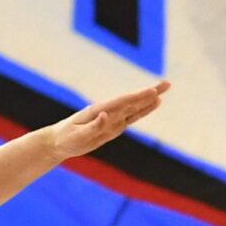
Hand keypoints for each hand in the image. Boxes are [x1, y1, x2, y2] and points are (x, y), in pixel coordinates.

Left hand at [48, 82, 165, 161]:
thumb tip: (107, 115)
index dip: (139, 97)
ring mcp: (111, 118)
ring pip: (134, 108)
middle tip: (167, 84)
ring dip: (148, 101)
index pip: (123, 103)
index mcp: (99, 111)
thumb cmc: (66, 139)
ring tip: (163, 93)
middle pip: (132, 101)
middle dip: (149, 94)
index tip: (154, 92)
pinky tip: (152, 104)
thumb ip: (92, 126)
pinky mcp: (112, 126)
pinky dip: (142, 110)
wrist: (58, 141)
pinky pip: (131, 117)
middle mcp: (108, 112)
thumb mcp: (77, 136)